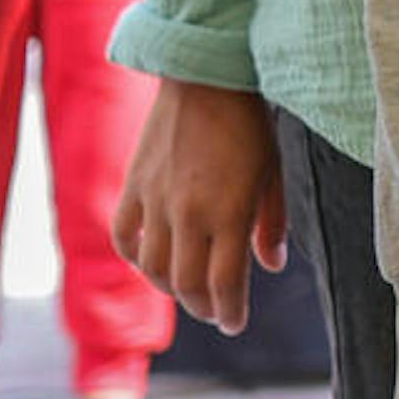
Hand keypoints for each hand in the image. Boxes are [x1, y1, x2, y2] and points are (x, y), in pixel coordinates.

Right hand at [111, 78, 287, 331]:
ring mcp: (155, 201)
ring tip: (188, 291)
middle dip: (204, 307)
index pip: (224, 284)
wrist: (204, 76)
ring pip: (153, 269)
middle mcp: (188, 213)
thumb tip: (272, 265)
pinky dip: (136, 258)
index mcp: (229, 212)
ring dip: (171, 289)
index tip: (236, 323)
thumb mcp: (273, 171)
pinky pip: (125, 237)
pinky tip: (151, 261)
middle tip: (216, 312)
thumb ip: (271, 222)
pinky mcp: (133, 186)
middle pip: (187, 285)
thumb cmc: (248, 122)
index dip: (230, 312)